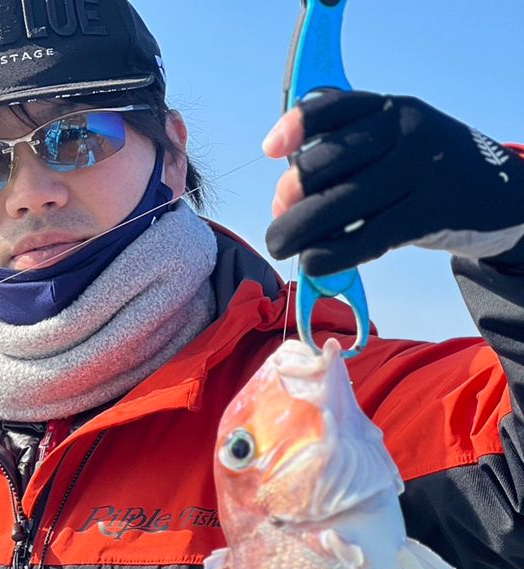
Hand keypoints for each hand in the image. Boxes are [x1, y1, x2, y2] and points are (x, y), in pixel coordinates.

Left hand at [262, 91, 523, 274]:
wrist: (496, 192)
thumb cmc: (423, 174)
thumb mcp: (395, 144)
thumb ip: (347, 158)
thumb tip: (284, 199)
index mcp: (391, 108)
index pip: (337, 107)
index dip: (298, 126)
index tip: (269, 151)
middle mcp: (406, 132)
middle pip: (331, 160)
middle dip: (294, 192)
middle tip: (278, 215)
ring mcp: (420, 171)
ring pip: (344, 203)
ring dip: (302, 229)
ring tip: (282, 245)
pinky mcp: (428, 213)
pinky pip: (368, 238)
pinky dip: (333, 254)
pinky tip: (313, 263)